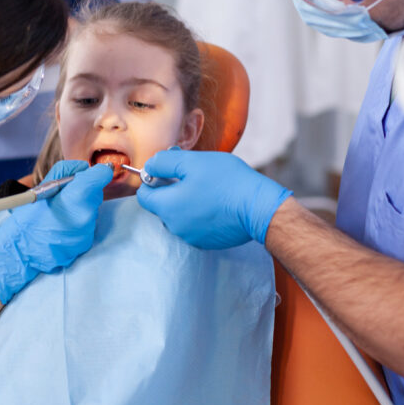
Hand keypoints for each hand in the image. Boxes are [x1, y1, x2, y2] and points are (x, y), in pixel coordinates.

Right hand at [0, 160, 111, 302]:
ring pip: (91, 212)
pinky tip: (61, 228)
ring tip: (59, 216)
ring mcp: (86, 232)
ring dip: (80, 210)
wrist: (20, 250)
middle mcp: (86, 215)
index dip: (99, 172)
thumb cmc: (28, 217)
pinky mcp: (85, 245)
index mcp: (76, 197)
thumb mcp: (42, 186)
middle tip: (64, 198)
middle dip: (84, 193)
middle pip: (96, 195)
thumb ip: (66, 171)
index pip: (101, 176)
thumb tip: (84, 167)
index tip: (96, 173)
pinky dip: (78, 225)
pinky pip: (87, 227)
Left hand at [136, 150, 290, 248]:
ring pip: (179, 215)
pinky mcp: (207, 242)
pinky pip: (195, 225)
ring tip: (209, 188)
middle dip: (172, 189)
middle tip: (194, 174)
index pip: (144, 196)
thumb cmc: (226, 181)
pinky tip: (217, 202)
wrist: (259, 208)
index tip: (169, 171)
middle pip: (162, 206)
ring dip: (187, 201)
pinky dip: (200, 214)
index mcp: (167, 207)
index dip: (153, 180)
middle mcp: (174, 227)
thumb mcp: (192, 162)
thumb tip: (150, 166)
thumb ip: (165, 162)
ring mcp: (191, 237)